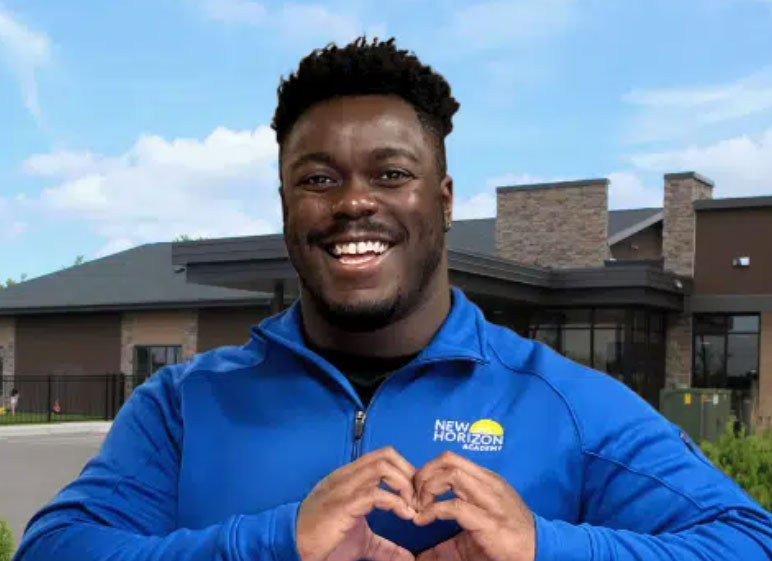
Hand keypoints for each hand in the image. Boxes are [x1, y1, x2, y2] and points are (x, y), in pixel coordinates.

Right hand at [296, 446, 418, 560]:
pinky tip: (404, 515)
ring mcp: (345, 488)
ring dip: (404, 485)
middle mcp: (348, 477)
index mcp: (350, 478)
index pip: (384, 457)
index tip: (417, 496)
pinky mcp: (343, 504)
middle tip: (418, 500)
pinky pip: (375, 493)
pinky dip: (396, 502)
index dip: (406, 471)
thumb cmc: (324, 543)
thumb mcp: (361, 542)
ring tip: (412, 507)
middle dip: (409, 475)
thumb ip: (383, 546)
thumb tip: (407, 557)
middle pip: (386, 455)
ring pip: (382, 467)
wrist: (294, 548)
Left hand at [412, 451, 534, 560]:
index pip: (450, 458)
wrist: (538, 551)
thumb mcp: (479, 522)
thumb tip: (424, 541)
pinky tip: (423, 520)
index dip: (427, 469)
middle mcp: (487, 483)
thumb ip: (455, 520)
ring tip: (419, 507)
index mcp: (485, 479)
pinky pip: (455, 506)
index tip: (416, 489)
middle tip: (414, 496)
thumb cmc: (508, 536)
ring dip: (427, 489)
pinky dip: (433, 511)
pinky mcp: (488, 520)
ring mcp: (489, 500)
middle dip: (423, 474)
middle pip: (447, 460)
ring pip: (451, 475)